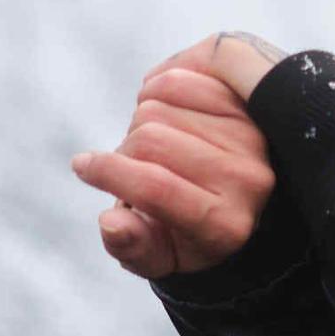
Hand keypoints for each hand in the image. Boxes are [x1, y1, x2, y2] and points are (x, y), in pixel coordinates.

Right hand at [71, 65, 274, 278]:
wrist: (231, 203)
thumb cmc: (182, 234)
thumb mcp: (156, 256)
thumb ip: (133, 246)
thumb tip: (112, 224)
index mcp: (225, 226)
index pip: (156, 188)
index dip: (109, 173)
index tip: (82, 167)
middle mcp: (248, 183)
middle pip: (150, 139)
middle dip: (125, 149)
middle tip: (133, 164)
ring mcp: (252, 140)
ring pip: (159, 104)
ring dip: (141, 120)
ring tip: (154, 144)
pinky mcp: (246, 105)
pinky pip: (177, 80)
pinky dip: (155, 90)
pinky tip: (163, 112)